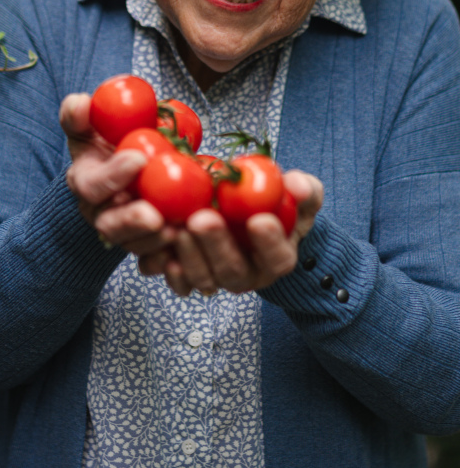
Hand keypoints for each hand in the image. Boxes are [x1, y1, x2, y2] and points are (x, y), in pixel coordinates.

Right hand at [59, 93, 178, 259]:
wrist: (122, 165)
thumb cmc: (105, 143)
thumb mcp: (89, 125)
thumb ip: (79, 114)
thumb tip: (81, 102)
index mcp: (85, 181)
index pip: (92, 184)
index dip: (113, 175)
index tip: (139, 159)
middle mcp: (99, 212)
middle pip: (110, 225)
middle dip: (132, 221)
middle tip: (156, 216)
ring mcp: (122, 233)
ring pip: (134, 245)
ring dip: (155, 241)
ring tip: (178, 230)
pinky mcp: (144, 245)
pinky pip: (153, 258)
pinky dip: (168, 257)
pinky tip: (186, 247)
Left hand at [139, 170, 322, 296]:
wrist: (251, 218)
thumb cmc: (277, 207)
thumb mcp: (299, 196)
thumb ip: (304, 191)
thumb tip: (297, 185)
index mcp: (277, 257)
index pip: (277, 257)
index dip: (269, 242)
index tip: (258, 219)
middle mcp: (248, 274)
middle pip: (233, 271)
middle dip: (216, 246)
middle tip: (202, 219)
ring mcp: (218, 278)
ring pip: (203, 278)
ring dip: (189, 255)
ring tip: (177, 227)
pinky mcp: (191, 276)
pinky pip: (179, 282)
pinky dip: (170, 272)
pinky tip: (163, 253)